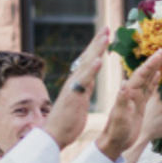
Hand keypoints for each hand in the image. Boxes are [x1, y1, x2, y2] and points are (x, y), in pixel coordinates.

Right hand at [47, 30, 112, 146]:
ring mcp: (73, 87)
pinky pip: (84, 81)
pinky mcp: (74, 97)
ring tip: (105, 37)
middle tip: (107, 27)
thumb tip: (89, 80)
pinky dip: (91, 70)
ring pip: (86, 65)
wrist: (54, 135)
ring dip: (96, 50)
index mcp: (79, 82)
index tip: (106, 34)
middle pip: (87, 57)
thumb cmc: (67, 120)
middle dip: (97, 42)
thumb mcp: (80, 100)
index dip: (97, 47)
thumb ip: (84, 88)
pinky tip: (98, 60)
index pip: (89, 60)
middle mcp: (75, 81)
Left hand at [98, 51, 161, 159]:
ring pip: (147, 80)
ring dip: (154, 69)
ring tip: (161, 59)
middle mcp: (131, 93)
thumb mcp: (120, 118)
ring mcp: (135, 99)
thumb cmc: (116, 132)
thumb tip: (124, 84)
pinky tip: (158, 76)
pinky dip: (153, 82)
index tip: (160, 52)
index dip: (150, 63)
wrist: (114, 143)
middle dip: (153, 62)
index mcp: (128, 93)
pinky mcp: (139, 106)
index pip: (141, 75)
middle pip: (144, 74)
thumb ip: (122, 101)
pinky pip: (148, 90)